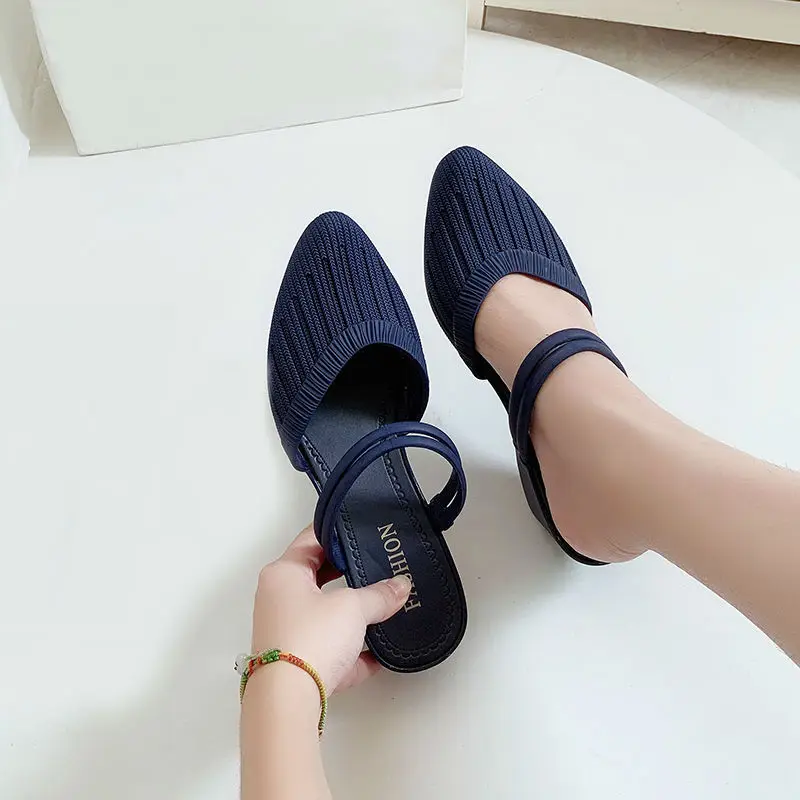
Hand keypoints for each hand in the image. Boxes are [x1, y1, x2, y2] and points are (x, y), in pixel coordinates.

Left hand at [251, 526, 411, 693]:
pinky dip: (352, 651)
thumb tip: (399, 587)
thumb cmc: (308, 639)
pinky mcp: (297, 663)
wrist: (288, 702)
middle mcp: (279, 599)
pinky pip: (331, 649)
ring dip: (354, 615)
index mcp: (283, 573)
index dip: (339, 532)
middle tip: (377, 567)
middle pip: (319, 577)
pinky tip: (378, 653)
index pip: (311, 539)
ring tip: (384, 607)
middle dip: (350, 575)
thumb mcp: (353, 608)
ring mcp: (287, 632)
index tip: (362, 530)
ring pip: (326, 615)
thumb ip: (380, 595)